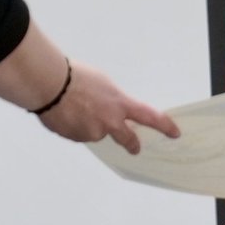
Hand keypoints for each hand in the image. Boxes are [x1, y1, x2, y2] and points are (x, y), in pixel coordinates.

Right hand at [38, 61, 178, 152]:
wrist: (50, 85)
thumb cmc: (75, 77)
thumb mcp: (103, 83)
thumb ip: (113, 101)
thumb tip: (110, 111)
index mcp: (119, 104)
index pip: (149, 117)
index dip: (164, 126)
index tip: (174, 133)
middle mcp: (109, 122)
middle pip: (127, 139)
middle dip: (132, 145)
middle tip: (135, 148)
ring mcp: (92, 132)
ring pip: (95, 132)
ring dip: (89, 124)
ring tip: (72, 106)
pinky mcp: (76, 138)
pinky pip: (78, 133)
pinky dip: (73, 125)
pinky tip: (64, 112)